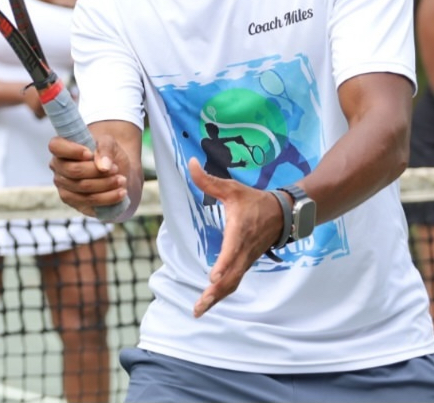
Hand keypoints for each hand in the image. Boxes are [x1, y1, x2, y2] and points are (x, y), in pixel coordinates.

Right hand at [48, 133, 128, 217]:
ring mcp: (64, 186)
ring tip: (122, 180)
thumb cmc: (107, 153)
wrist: (116, 171)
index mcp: (61, 147)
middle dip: (97, 171)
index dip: (72, 150)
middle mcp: (58, 167)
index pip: (55, 146)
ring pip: (83, 188)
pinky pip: (89, 203)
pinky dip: (108, 198)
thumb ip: (105, 148)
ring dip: (106, 185)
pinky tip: (121, 193)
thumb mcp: (109, 142)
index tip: (90, 154)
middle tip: (116, 169)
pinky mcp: (74, 203)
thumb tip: (103, 166)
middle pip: (73, 170)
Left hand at [189, 158, 285, 317]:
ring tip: (199, 310)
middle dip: (215, 293)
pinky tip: (209, 302)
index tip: (212, 278)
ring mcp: (247, 260)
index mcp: (240, 232)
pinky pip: (235, 282)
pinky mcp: (246, 263)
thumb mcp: (231, 187)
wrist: (283, 213)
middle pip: (231, 277)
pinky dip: (223, 293)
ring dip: (217, 298)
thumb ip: (208, 179)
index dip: (223, 264)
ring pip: (233, 283)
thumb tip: (190, 163)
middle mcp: (244, 250)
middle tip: (198, 307)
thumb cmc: (254, 200)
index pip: (232, 251)